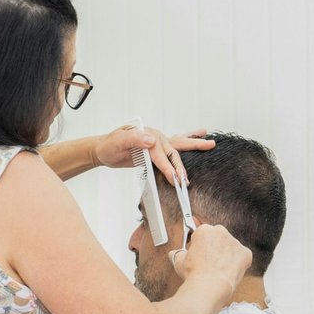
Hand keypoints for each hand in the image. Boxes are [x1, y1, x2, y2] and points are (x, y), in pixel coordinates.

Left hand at [92, 126, 212, 184]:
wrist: (103, 149)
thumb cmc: (109, 146)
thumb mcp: (117, 142)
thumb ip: (133, 140)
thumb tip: (150, 140)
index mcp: (148, 134)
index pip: (161, 153)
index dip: (169, 167)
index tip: (176, 179)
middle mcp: (155, 137)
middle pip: (177, 145)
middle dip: (194, 146)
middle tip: (210, 146)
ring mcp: (156, 143)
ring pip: (179, 144)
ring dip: (194, 143)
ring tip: (210, 141)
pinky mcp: (155, 151)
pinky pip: (172, 151)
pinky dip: (185, 146)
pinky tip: (195, 139)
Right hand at [171, 224, 251, 291]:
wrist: (209, 286)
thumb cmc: (194, 273)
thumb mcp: (178, 261)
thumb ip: (178, 253)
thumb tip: (175, 254)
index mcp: (204, 230)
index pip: (202, 233)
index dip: (199, 244)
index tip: (199, 250)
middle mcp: (221, 232)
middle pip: (218, 237)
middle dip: (213, 247)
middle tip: (207, 261)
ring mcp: (235, 242)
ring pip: (230, 247)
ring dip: (225, 255)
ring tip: (217, 269)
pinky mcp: (245, 253)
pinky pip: (241, 257)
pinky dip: (236, 263)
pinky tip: (227, 271)